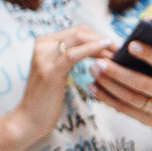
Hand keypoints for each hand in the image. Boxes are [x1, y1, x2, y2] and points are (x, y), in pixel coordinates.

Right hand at [11, 25, 113, 145]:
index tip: (117, 46)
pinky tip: (107, 50)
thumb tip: (98, 50)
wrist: (29, 120)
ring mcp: (44, 56)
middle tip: (122, 49)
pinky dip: (92, 50)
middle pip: (80, 32)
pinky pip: (74, 54)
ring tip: (119, 53)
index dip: (99, 36)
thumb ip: (71, 58)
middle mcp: (42, 44)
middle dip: (103, 38)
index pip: (78, 31)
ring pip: (79, 39)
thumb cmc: (48, 99)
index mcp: (45, 42)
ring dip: (102, 44)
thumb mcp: (59, 72)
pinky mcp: (49, 70)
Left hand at [91, 38, 151, 139]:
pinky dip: (107, 98)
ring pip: (131, 98)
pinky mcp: (149, 122)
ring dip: (109, 85)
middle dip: (119, 72)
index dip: (149, 55)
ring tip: (93, 70)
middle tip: (99, 61)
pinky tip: (93, 87)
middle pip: (143, 84)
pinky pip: (124, 110)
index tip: (130, 44)